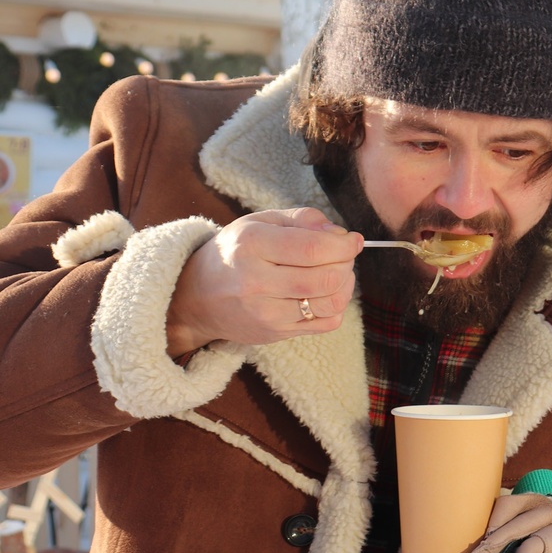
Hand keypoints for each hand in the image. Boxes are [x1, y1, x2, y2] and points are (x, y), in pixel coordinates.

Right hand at [164, 207, 361, 354]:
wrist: (197, 296)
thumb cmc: (237, 251)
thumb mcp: (261, 221)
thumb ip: (304, 219)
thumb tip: (341, 234)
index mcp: (252, 245)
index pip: (314, 248)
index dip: (344, 244)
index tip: (353, 240)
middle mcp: (255, 281)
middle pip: (327, 278)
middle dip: (346, 263)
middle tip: (342, 255)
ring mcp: (265, 312)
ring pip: (331, 303)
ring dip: (345, 285)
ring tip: (336, 272)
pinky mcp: (275, 333)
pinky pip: (327, 323)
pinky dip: (336, 306)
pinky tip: (325, 293)